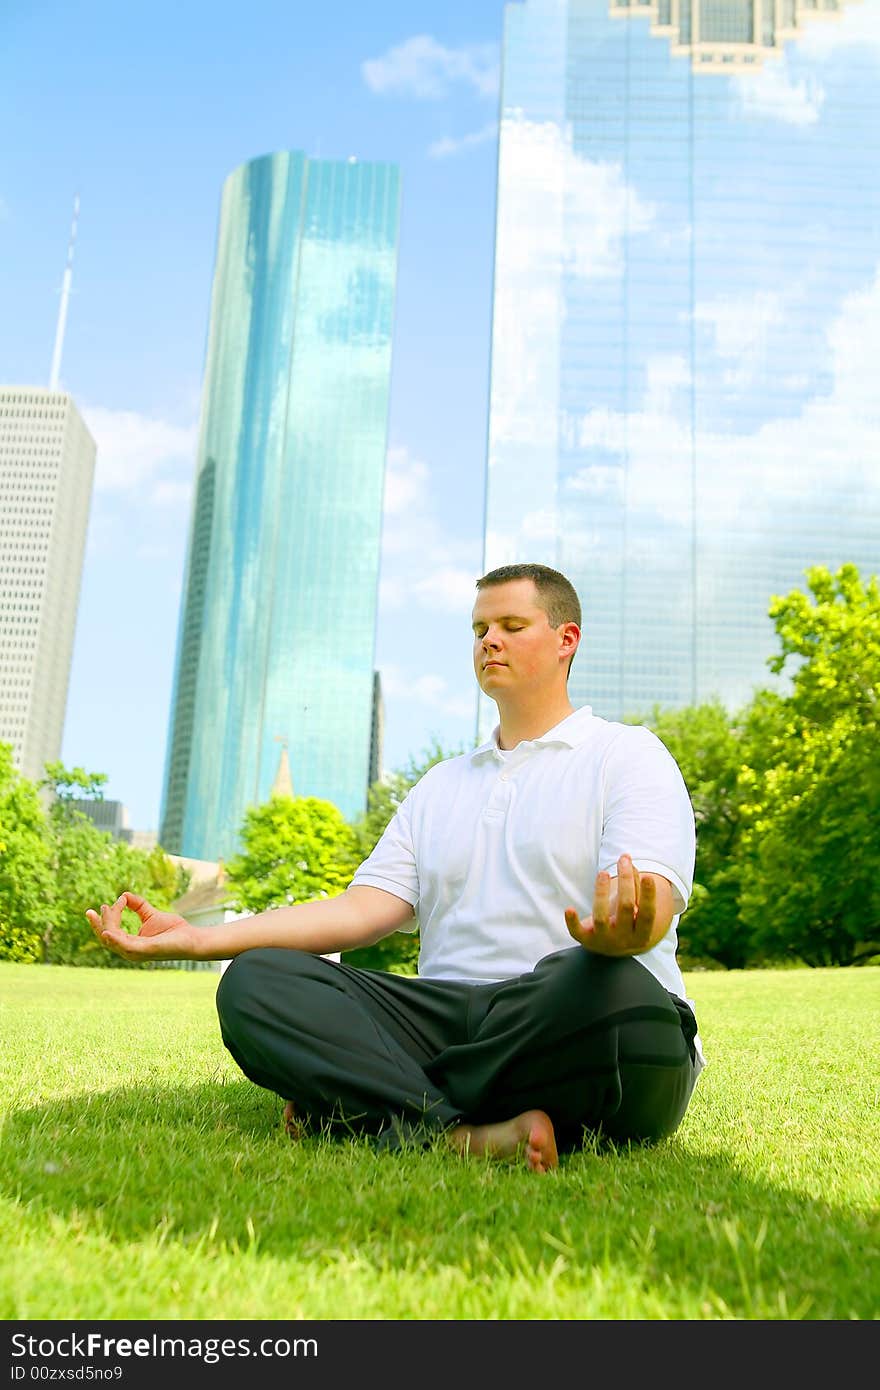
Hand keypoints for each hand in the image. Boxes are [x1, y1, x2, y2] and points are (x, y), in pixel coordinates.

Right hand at [85, 892, 200, 962]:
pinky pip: (125, 946)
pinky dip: (114, 939)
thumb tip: (124, 894)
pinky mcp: (145, 951)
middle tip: (92, 910)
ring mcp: (136, 952)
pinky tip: (107, 931)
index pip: (111, 932)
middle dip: (98, 924)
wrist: (191, 937)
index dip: (107, 918)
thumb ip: (138, 905)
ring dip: (105, 926)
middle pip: (107, 937)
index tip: (110, 903)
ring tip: (101, 912)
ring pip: (113, 940)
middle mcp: (130, 950)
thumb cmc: (173, 930)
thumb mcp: (151, 914)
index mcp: (131, 943)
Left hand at [564, 854, 659, 956]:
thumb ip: (634, 886)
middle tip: (623, 861)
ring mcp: (604, 940)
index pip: (647, 914)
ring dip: (602, 892)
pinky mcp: (586, 940)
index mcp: (642, 934)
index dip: (648, 897)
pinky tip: (569, 909)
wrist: (610, 946)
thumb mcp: (635, 907)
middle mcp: (624, 940)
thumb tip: (628, 862)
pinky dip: (572, 922)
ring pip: (601, 917)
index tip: (647, 876)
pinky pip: (577, 932)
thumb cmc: (626, 920)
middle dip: (625, 882)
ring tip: (603, 873)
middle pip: (626, 908)